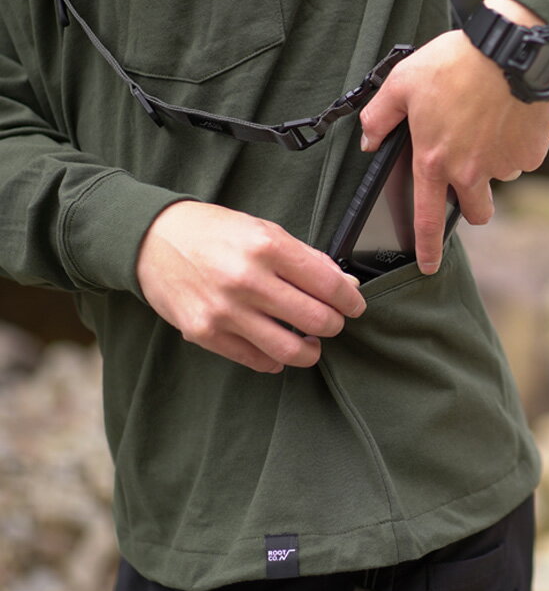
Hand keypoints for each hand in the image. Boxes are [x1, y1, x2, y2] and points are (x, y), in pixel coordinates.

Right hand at [136, 201, 365, 372]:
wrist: (152, 239)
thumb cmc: (213, 232)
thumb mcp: (264, 230)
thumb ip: (306, 259)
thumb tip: (345, 284)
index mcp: (267, 246)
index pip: (329, 284)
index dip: (351, 300)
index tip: (354, 305)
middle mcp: (247, 279)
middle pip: (317, 320)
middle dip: (334, 325)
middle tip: (333, 322)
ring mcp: (225, 310)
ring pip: (290, 350)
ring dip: (310, 351)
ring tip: (310, 342)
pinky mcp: (205, 333)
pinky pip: (257, 360)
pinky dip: (276, 359)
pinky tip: (278, 347)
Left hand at [359, 0, 548, 274]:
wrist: (511, 47)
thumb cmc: (454, 62)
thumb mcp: (402, 82)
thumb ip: (379, 117)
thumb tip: (369, 141)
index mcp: (434, 161)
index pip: (427, 219)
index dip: (427, 248)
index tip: (428, 267)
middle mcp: (470, 171)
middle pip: (476, 212)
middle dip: (473, 204)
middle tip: (470, 176)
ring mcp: (504, 164)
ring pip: (500, 178)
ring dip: (494, 162)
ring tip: (488, 123)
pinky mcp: (532, 151)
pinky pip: (523, 157)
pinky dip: (517, 143)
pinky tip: (509, 114)